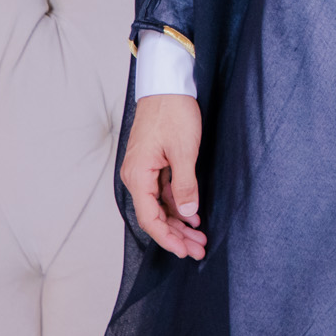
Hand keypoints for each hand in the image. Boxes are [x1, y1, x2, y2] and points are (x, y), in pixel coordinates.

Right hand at [119, 94, 207, 259]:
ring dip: (179, 221)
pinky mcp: (153, 163)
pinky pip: (164, 191)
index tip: (185, 251)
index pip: (150, 218)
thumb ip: (186, 185)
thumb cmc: (173, 112)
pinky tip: (193, 215)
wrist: (167, 84)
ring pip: (160, 205)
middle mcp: (136, 176)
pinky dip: (178, 203)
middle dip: (177, 235)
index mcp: (138, 175)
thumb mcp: (184, 151)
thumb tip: (188, 214)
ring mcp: (144, 170)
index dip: (168, 238)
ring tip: (199, 237)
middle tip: (199, 249)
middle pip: (155, 215)